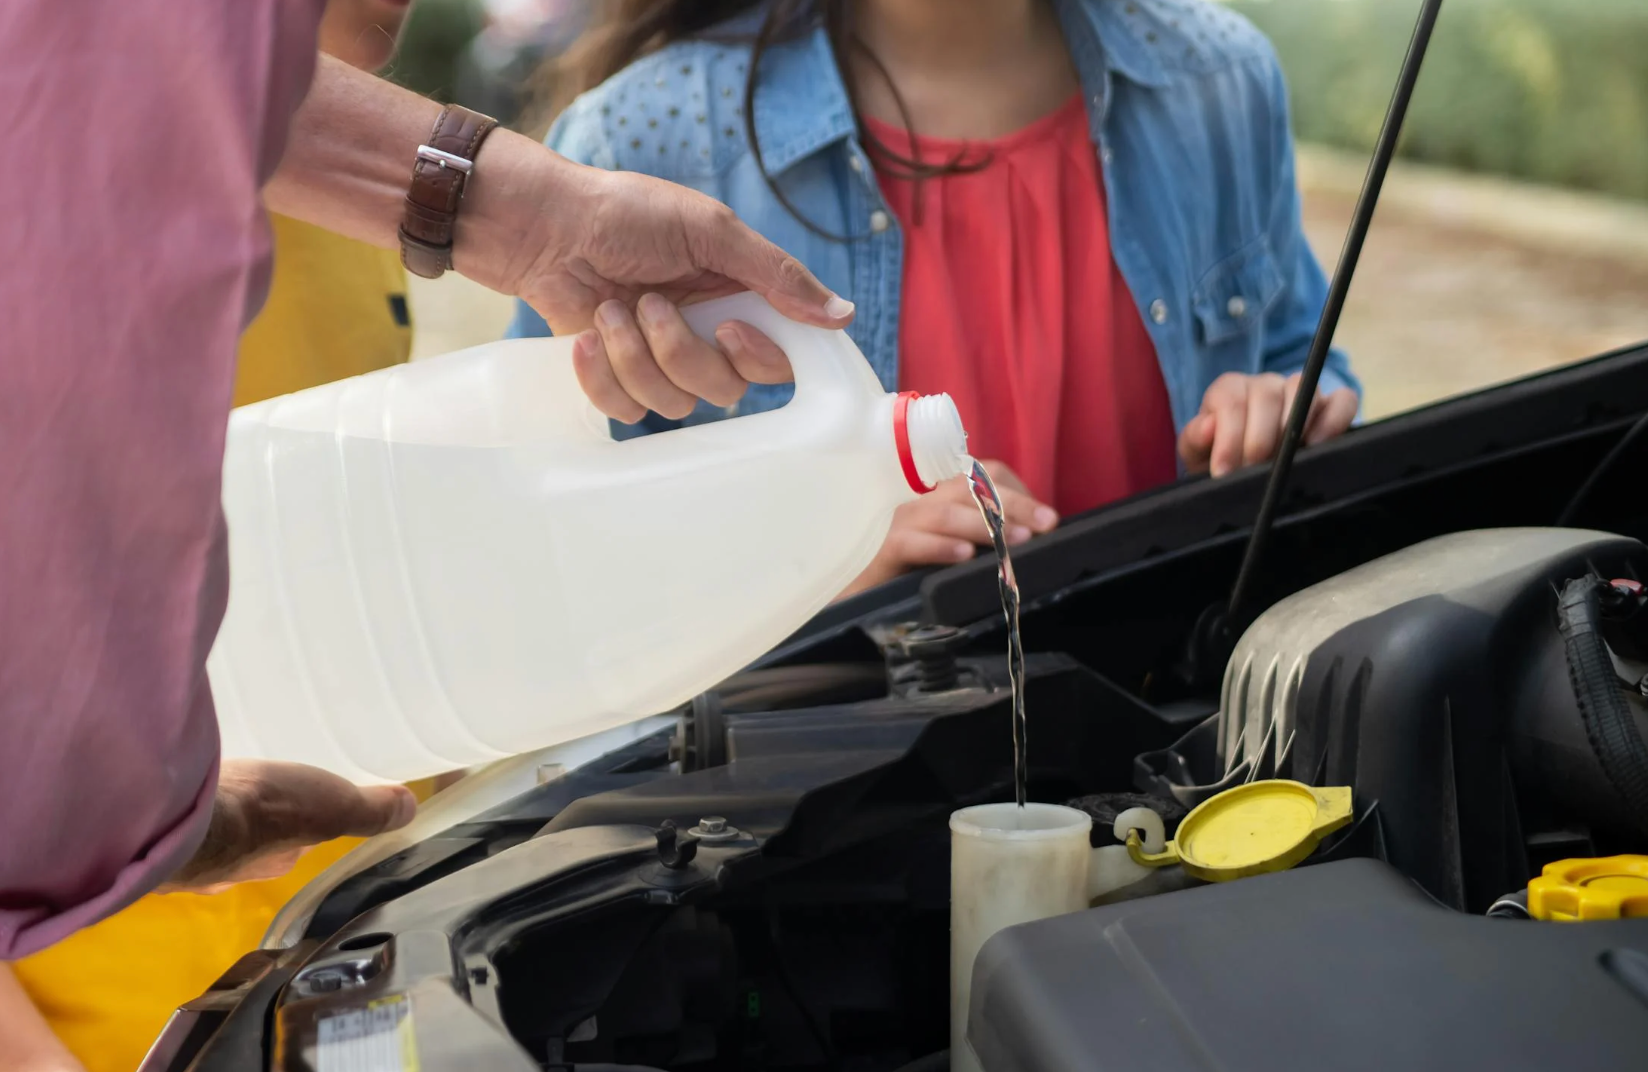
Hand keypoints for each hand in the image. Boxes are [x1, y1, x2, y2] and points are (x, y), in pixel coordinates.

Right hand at [160, 760, 416, 892]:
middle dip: (257, 820)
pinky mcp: (160, 834)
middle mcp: (232, 867)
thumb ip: (369, 811)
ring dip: (222, 814)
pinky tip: (188, 787)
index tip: (300, 801)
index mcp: (273, 863)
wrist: (185, 813)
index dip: (301, 825)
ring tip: (223, 786)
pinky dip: (189, 806)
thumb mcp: (333, 806)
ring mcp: (191, 855)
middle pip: (253, 840)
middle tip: (260, 790)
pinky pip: (181, 820)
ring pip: (215, 833)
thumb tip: (409, 810)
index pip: (295, 844)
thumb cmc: (264, 812)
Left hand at [510, 164, 851, 422]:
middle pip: (727, 388)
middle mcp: (706, 334)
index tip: (728, 328)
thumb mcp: (708, 229)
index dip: (759, 358)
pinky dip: (603, 376)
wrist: (541, 225)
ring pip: (675, 404)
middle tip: (649, 303)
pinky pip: (627, 411)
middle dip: (682, 352)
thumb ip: (775, 275)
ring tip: (609, 310)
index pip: (778, 357)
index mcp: (738, 297)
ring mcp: (660, 359)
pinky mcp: (617, 377)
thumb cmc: (623, 212)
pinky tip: (586, 336)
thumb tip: (842, 316)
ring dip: (635, 357)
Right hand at [838, 461, 1057, 598]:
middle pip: (968, 488)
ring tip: (1015, 542)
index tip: (1048, 519)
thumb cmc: (909, 571)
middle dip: (1012, 505)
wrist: (855, 597)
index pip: (981, 474)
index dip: (1016, 492)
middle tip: (1045, 526)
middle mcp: (919, 499)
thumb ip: (982, 537)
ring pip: (943, 512)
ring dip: (983, 525)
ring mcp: (899, 521)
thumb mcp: (952, 549)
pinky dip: (940, 547)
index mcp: (939, 494)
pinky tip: (964, 556)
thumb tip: (1029, 539)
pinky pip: (911, 542)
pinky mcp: (882, 549)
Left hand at [1178, 372, 1356, 477]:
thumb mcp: (1197, 454)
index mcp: (1229, 390)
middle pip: (1266, 394)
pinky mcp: (1331, 407)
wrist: (1246, 474)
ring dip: (1292, 427)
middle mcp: (1265, 385)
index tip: (1224, 471)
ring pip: (1303, 389)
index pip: (1230, 398)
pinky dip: (1334, 420)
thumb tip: (1209, 425)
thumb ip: (1195, 439)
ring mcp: (1299, 393)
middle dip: (1258, 439)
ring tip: (1283, 461)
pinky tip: (1317, 445)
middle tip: (1252, 471)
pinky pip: (1343, 400)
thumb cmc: (1220, 462)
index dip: (1228, 436)